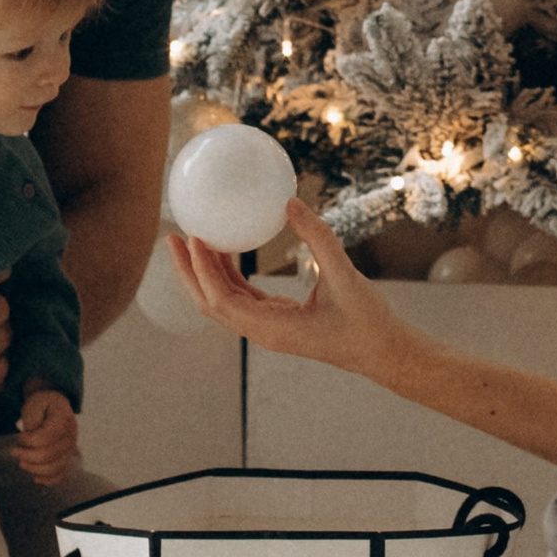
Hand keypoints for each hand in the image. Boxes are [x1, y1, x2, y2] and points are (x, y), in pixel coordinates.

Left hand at [14, 386, 78, 486]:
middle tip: (14, 451)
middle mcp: (71, 435)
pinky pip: (61, 475)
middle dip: (27, 455)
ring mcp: (71, 448)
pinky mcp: (67, 459)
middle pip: (48, 454)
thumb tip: (30, 435)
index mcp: (63, 418)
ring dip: (34, 468)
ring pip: (54, 468)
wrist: (54, 407)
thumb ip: (32, 419)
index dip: (28, 440)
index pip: (45, 437)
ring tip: (22, 463)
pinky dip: (48, 480)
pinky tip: (35, 478)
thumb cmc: (42, 406)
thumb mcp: (34, 404)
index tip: (19, 436)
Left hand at [166, 201, 409, 386]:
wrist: (383, 352)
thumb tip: (291, 204)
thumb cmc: (367, 322)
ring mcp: (269, 328)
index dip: (202, 270)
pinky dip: (229, 275)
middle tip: (173, 236)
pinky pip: (243, 297)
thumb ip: (319, 239)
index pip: (222, 300)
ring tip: (193, 239)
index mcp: (273, 329)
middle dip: (188, 272)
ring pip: (224, 301)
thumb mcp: (345, 277)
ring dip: (205, 272)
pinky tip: (228, 251)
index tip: (194, 237)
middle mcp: (263, 332)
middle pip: (210, 304)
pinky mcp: (278, 321)